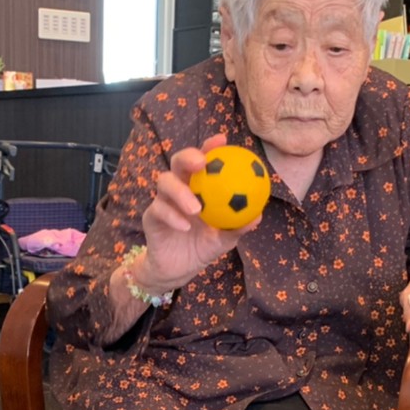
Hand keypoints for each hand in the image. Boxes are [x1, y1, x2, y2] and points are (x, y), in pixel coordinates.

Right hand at [128, 133, 262, 299]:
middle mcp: (179, 188)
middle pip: (178, 162)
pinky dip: (172, 216)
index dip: (210, 146)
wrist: (179, 269)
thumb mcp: (224, 239)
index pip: (203, 160)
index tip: (222, 140)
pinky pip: (158, 210)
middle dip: (188, 156)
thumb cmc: (203, 246)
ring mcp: (163, 200)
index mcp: (199, 186)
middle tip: (202, 163)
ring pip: (164, 182)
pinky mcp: (150, 217)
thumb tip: (258, 216)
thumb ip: (237, 226)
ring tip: (196, 208)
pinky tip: (185, 225)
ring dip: (180, 192)